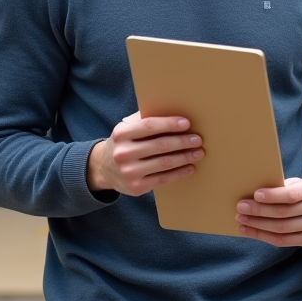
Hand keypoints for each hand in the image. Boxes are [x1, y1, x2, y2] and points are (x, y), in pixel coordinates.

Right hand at [87, 112, 203, 195]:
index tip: (186, 123)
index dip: (169, 124)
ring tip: (198, 153)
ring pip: (164, 163)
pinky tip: (190, 168)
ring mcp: (129, 172)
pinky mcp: (136, 187)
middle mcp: (123, 153)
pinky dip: (179, 173)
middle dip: (183, 142)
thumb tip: (174, 112)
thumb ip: (144, 120)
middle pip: (160, 145)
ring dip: (185, 157)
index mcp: (121, 133)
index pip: (149, 126)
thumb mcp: (127, 129)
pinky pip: (163, 179)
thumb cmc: (124, 143)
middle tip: (198, 139)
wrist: (103, 168)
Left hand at [236, 177, 301, 247]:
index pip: (292, 194)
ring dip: (257, 225)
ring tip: (241, 220)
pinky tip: (249, 230)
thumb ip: (281, 187)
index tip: (255, 195)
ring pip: (281, 228)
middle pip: (283, 212)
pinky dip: (262, 236)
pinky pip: (283, 241)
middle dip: (259, 211)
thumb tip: (252, 195)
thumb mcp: (296, 184)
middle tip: (240, 207)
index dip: (272, 196)